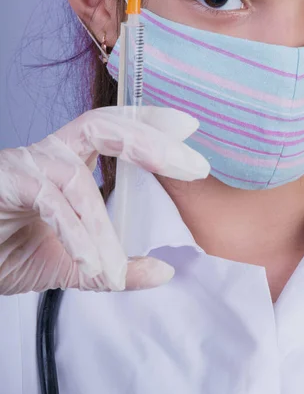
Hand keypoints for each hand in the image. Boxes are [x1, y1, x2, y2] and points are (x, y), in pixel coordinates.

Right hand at [0, 106, 209, 294]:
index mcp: (73, 159)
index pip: (118, 128)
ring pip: (75, 177)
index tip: (190, 127)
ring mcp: (27, 163)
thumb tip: (164, 270)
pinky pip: (48, 201)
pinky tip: (88, 261)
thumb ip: (117, 265)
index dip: (153, 122)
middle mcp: (52, 152)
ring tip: (114, 268)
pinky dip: (72, 233)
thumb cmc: (11, 250)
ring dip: (100, 228)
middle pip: (106, 125)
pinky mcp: (7, 181)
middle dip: (153, 141)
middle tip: (194, 165)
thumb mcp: (78, 263)